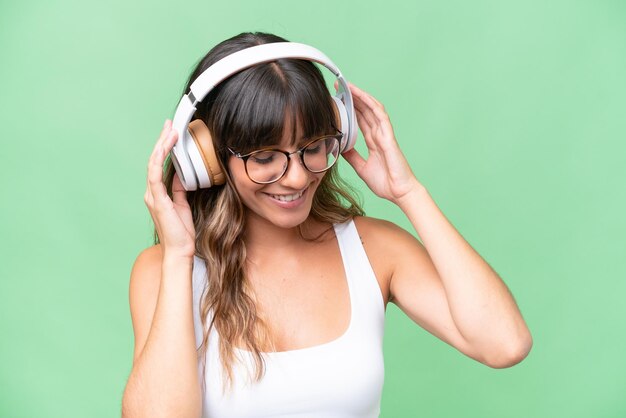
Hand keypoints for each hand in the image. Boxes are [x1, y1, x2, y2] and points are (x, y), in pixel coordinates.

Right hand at [144, 120, 195, 258]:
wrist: (179, 249)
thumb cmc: (181, 230)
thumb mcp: (183, 204)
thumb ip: (179, 189)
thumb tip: (181, 175)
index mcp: (157, 193)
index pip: (159, 164)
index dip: (164, 147)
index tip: (171, 133)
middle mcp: (152, 192)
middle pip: (154, 160)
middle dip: (162, 140)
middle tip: (169, 124)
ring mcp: (152, 196)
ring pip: (153, 164)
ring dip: (162, 146)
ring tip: (170, 131)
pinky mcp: (157, 200)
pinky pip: (155, 176)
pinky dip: (159, 160)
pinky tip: (165, 148)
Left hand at [341, 83, 421, 204]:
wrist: (399, 193)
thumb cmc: (385, 182)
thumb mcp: (362, 168)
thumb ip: (353, 156)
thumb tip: (340, 148)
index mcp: (374, 141)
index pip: (360, 119)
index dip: (350, 108)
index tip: (337, 99)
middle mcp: (379, 135)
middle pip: (365, 110)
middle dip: (353, 98)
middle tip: (339, 85)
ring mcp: (385, 135)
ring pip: (372, 109)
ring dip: (361, 96)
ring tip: (348, 86)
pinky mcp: (389, 138)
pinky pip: (381, 117)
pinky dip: (372, 106)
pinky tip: (363, 97)